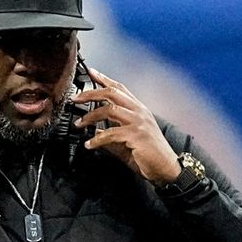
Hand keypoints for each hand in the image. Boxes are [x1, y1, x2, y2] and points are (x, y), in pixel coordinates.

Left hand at [72, 67, 180, 183]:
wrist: (166, 169)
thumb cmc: (148, 155)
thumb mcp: (127, 140)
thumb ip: (111, 134)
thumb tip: (94, 132)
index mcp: (138, 109)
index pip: (120, 88)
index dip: (104, 79)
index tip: (90, 72)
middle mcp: (139, 112)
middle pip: (112, 93)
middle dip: (91, 93)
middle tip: (75, 98)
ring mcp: (139, 122)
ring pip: (109, 109)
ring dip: (90, 116)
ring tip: (79, 124)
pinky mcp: (136, 135)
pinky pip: (110, 133)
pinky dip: (97, 139)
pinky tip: (89, 144)